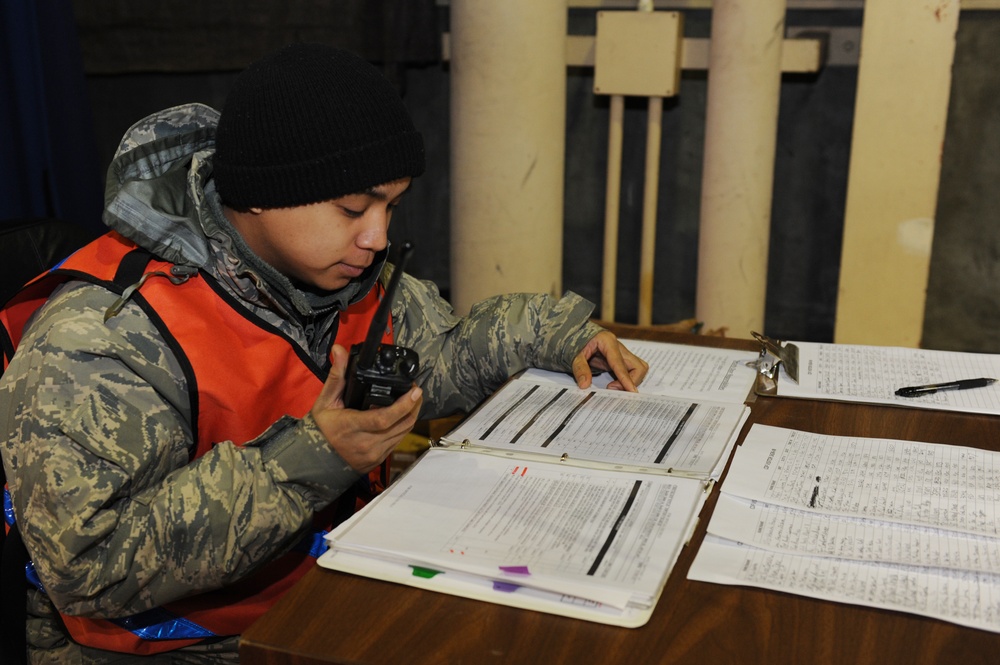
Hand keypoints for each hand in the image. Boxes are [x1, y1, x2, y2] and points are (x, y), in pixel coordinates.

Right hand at [310, 344, 422, 472]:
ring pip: (403, 433)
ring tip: (413, 399)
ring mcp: (374, 453)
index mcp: (352, 427)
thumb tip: (340, 350)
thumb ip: (337, 375)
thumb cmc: (322, 427)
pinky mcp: (379, 459)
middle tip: (416, 390)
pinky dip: (403, 427)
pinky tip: (403, 415)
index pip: (384, 418)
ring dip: (412, 415)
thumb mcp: (325, 400)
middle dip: (414, 406)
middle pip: (400, 425)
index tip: (414, 390)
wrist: (316, 458)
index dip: (403, 405)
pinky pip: (398, 441)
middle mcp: (366, 443)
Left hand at [571, 331, 648, 391]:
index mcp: (608, 342)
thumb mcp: (574, 354)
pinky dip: (627, 380)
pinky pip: (631, 371)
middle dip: (631, 381)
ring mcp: (622, 354)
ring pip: (638, 368)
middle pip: (637, 366)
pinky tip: (615, 385)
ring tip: (614, 387)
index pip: (620, 363)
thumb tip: (584, 385)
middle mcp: (619, 347)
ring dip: (631, 380)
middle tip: (613, 389)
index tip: (631, 391)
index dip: (626, 378)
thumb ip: (579, 368)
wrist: (576, 335)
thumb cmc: (576, 341)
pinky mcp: (621, 360)